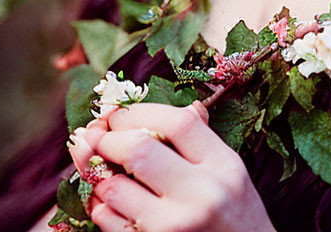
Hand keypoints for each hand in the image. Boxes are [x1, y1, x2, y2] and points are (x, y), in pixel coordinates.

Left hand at [69, 100, 275, 231]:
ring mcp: (173, 227)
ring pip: (115, 189)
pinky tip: (106, 197)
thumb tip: (150, 110)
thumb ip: (197, 136)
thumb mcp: (227, 167)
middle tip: (97, 134)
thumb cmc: (234, 211)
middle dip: (108, 138)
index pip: (177, 123)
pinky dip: (100, 205)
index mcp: (221, 165)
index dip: (139, 112)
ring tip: (99, 167)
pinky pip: (109, 221)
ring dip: (98, 174)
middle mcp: (199, 195)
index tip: (120, 114)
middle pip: (140, 150)